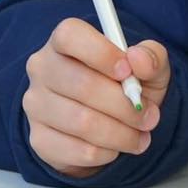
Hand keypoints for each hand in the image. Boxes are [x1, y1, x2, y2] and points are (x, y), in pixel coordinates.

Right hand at [22, 18, 171, 177]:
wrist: (112, 123)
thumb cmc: (128, 85)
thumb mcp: (149, 67)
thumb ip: (152, 58)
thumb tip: (139, 60)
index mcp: (65, 41)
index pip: (70, 36)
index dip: (101, 53)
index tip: (128, 72)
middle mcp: (42, 69)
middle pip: (81, 84)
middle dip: (124, 106)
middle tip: (151, 117)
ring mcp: (36, 105)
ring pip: (81, 122)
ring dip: (120, 133)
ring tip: (140, 136)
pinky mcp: (38, 139)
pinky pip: (76, 150)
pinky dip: (105, 152)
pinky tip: (116, 148)